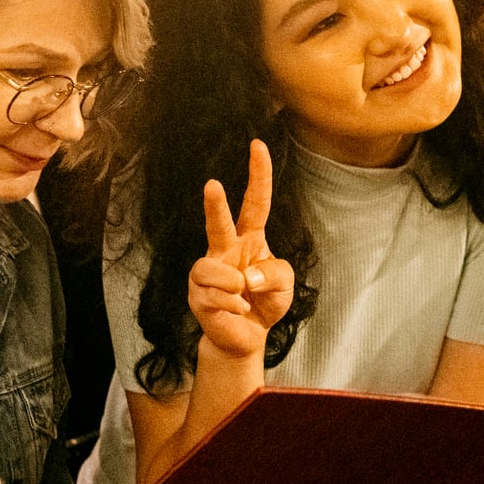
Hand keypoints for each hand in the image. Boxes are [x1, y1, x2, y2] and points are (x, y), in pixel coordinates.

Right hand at [189, 139, 294, 360]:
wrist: (246, 337)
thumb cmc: (265, 303)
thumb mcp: (286, 285)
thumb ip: (275, 273)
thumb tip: (246, 276)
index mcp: (250, 238)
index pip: (255, 201)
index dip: (258, 174)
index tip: (257, 145)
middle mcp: (225, 249)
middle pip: (218, 222)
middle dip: (214, 205)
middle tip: (212, 185)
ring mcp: (209, 271)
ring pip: (211, 267)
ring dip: (231, 284)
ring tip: (242, 297)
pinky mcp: (198, 294)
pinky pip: (213, 295)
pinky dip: (231, 304)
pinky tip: (237, 310)